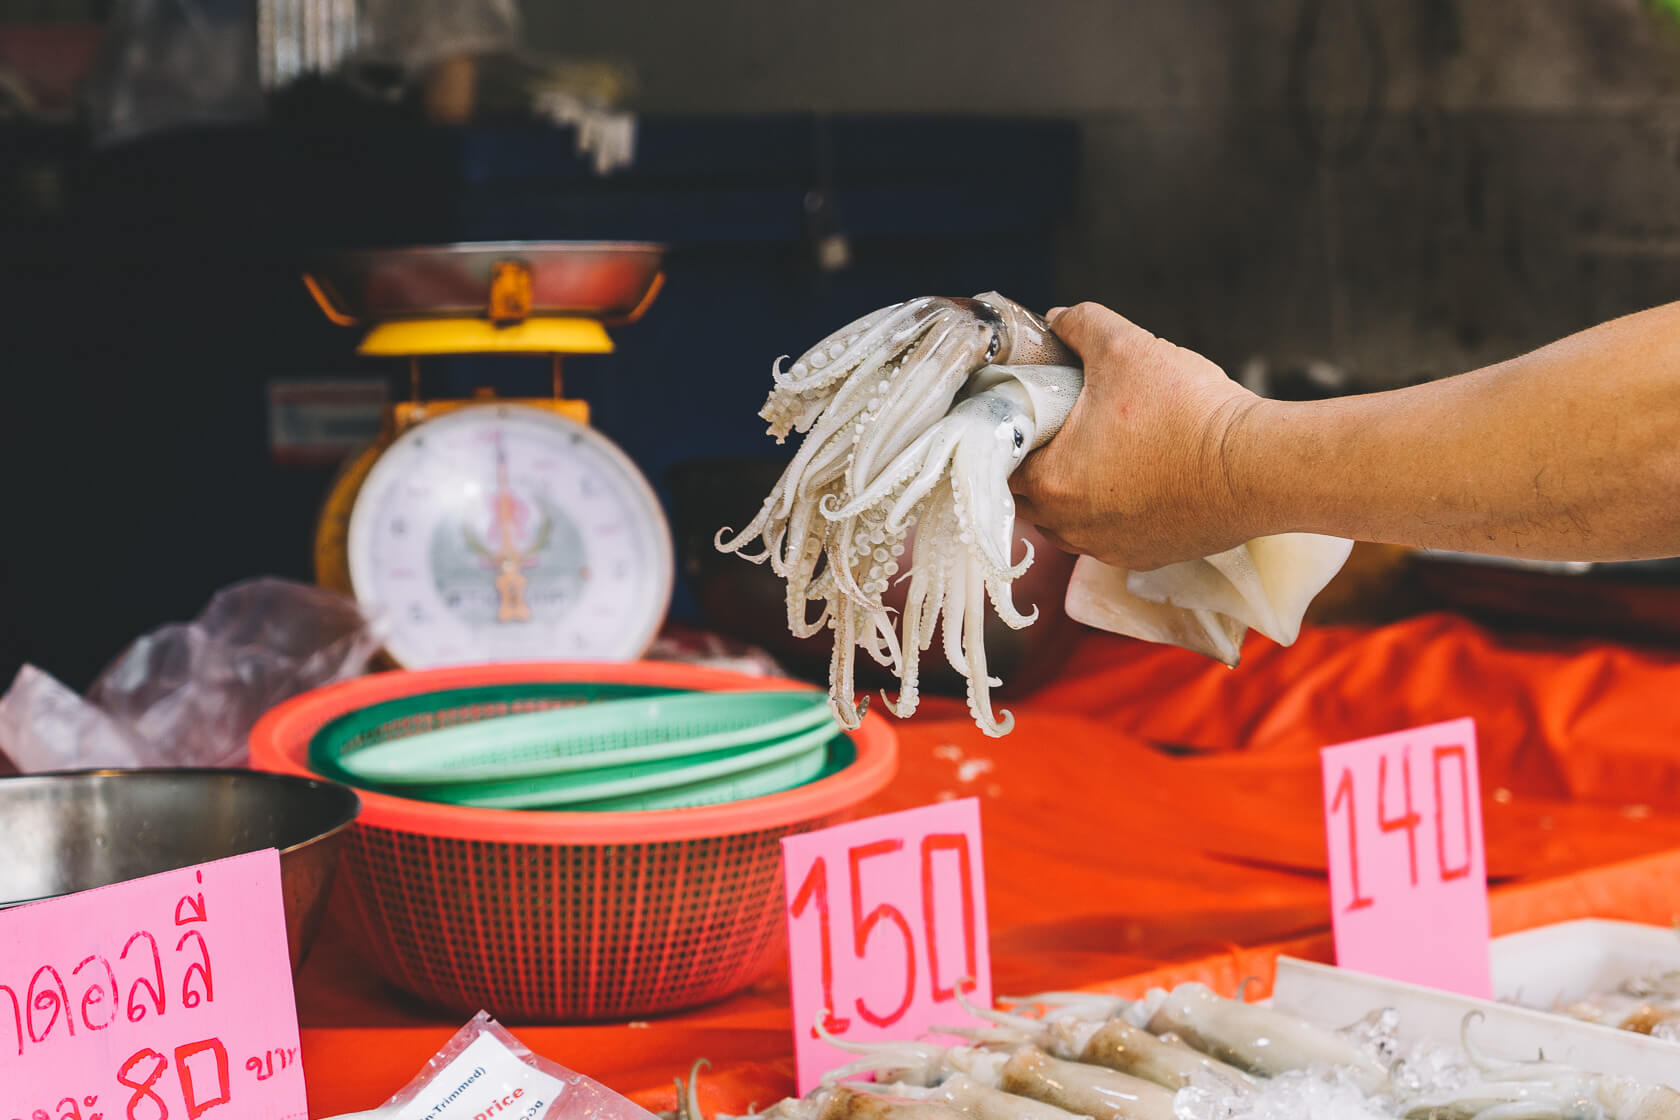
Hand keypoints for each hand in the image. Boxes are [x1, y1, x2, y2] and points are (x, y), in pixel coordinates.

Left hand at [1010, 302, 1265, 570]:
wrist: (1259, 468)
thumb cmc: (1188, 411)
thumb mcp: (1126, 347)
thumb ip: (1081, 326)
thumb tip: (1057, 317)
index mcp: (1052, 483)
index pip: (999, 465)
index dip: (1007, 435)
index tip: (1024, 412)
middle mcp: (1072, 528)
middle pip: (1028, 498)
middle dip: (1034, 464)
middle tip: (1055, 428)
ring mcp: (1109, 548)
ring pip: (1066, 522)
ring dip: (1069, 492)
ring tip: (1093, 452)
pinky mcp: (1145, 557)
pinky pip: (1107, 536)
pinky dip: (1108, 511)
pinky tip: (1130, 479)